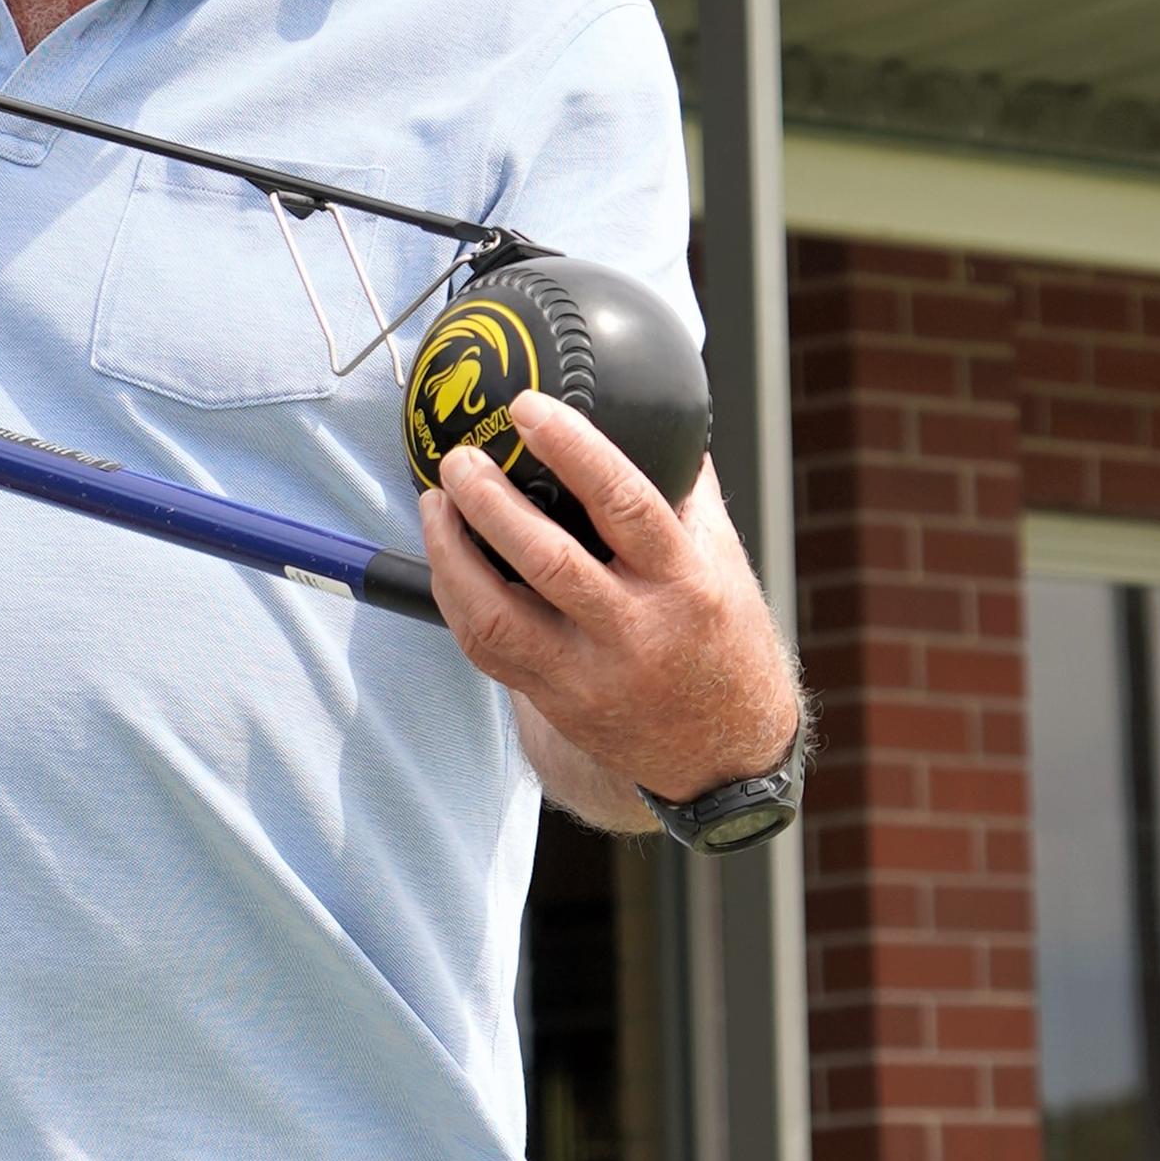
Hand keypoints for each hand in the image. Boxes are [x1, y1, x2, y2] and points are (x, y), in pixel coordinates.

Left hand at [420, 395, 801, 807]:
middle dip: (489, 502)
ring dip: (452, 555)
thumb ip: (688, 494)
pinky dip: (456, 599)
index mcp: (684, 581)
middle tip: (459, 460)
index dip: (571, 449)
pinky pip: (487, 649)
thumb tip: (661, 420)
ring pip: (497, 616)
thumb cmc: (723, 645)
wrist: (721, 751)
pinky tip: (446, 560)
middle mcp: (634, 630)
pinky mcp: (555, 701)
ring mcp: (588, 673)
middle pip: (546, 560)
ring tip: (435, 505)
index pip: (623, 502)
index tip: (529, 409)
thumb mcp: (724, 562)